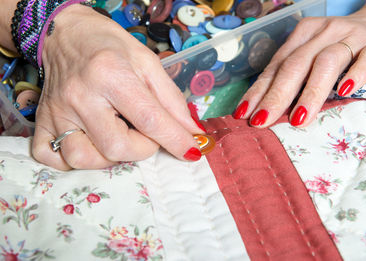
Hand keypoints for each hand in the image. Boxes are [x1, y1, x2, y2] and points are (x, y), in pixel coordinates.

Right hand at [32, 4, 203, 169]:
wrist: (66, 34)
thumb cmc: (110, 46)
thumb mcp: (148, 63)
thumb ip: (171, 100)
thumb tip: (191, 133)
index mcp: (110, 74)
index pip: (149, 119)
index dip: (175, 140)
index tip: (192, 151)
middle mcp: (79, 95)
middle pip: (117, 147)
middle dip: (142, 148)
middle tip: (145, 132)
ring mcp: (57, 112)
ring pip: (84, 159)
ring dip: (111, 157)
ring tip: (118, 135)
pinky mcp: (41, 122)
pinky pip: (52, 159)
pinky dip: (74, 162)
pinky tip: (90, 144)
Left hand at [233, 0, 365, 127]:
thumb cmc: (339, 47)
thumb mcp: (312, 56)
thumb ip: (294, 77)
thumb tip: (266, 109)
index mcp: (302, 36)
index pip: (276, 66)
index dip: (258, 90)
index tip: (244, 113)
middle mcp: (323, 33)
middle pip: (295, 65)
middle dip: (276, 96)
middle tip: (262, 121)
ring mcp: (351, 37)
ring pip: (326, 62)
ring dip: (310, 92)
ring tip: (298, 118)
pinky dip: (356, 74)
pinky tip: (346, 90)